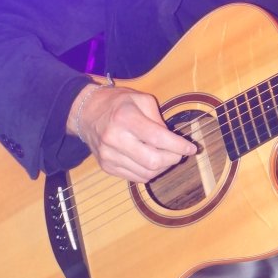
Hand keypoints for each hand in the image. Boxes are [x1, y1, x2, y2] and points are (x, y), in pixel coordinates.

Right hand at [68, 83, 195, 182]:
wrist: (86, 113)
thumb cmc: (118, 103)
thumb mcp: (141, 99)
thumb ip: (158, 119)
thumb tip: (172, 140)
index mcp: (125, 118)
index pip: (158, 138)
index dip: (178, 146)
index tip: (191, 148)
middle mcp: (115, 139)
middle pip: (153, 161)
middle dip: (173, 159)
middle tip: (180, 153)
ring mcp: (109, 156)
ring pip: (146, 173)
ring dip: (163, 168)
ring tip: (168, 157)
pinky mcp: (107, 167)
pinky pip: (135, 178)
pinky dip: (149, 172)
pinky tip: (153, 161)